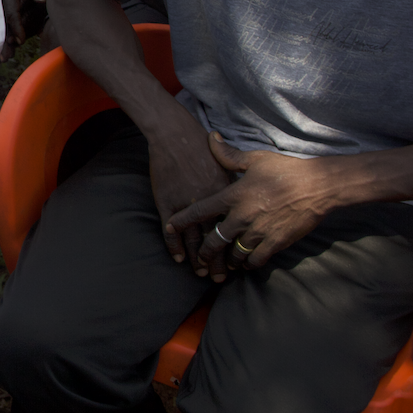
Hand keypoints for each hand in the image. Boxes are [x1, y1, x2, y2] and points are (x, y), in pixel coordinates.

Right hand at [145, 110, 232, 272]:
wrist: (175, 135)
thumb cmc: (200, 144)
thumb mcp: (226, 162)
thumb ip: (235, 181)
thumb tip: (244, 191)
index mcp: (224, 194)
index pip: (232, 228)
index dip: (235, 246)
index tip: (239, 260)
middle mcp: (208, 204)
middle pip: (215, 239)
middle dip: (218, 260)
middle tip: (221, 277)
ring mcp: (186, 204)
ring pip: (194, 240)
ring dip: (197, 259)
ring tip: (201, 273)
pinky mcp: (167, 203)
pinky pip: (171, 231)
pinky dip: (174, 247)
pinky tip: (178, 258)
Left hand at [177, 134, 332, 281]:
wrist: (319, 186)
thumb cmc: (286, 170)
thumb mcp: (255, 159)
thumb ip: (228, 154)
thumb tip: (210, 137)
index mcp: (234, 196)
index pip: (199, 211)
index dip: (182, 221)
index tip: (169, 228)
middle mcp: (243, 216)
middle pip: (214, 240)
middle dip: (204, 252)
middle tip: (199, 260)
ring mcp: (259, 232)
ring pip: (234, 253)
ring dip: (227, 260)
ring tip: (222, 265)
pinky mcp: (276, 243)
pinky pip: (256, 260)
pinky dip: (248, 264)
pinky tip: (245, 265)